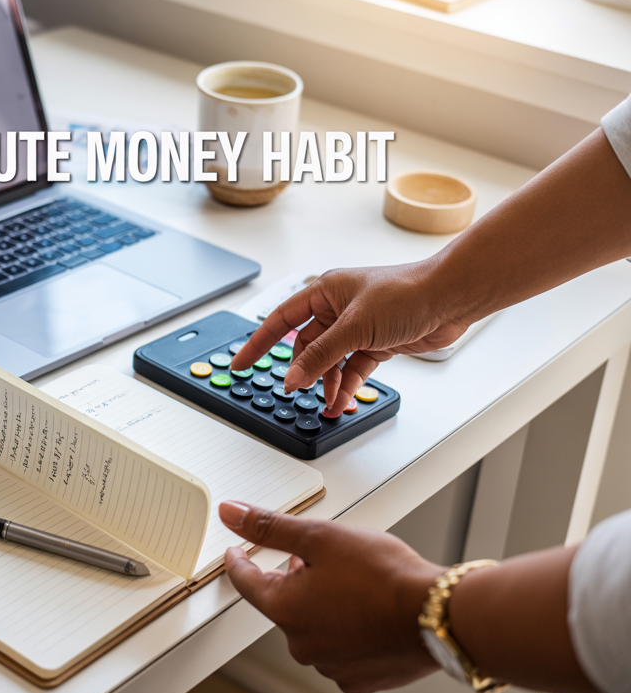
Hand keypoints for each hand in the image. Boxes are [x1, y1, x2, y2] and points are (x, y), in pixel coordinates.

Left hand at [219, 501, 443, 692]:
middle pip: (285, 602)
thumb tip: (232, 513)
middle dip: (297, 578)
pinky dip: (349, 630)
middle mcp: (302, 644)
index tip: (237, 552)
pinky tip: (369, 613)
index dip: (240, 560)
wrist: (439, 613)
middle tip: (325, 558)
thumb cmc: (384, 577)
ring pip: (315, 626)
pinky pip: (342, 648)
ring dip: (324, 604)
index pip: (246, 581)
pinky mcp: (361, 678)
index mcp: (285, 609)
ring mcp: (332, 665)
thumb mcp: (319, 536)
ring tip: (356, 583)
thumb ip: (270, 526)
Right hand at [229, 262, 470, 413]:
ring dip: (327, 382)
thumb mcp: (355, 326)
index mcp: (325, 291)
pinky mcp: (376, 343)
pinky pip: (351, 367)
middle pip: (306, 345)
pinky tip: (343, 398)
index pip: (280, 319)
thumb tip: (294, 377)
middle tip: (297, 391)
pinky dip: (347, 383)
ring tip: (328, 402)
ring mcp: (357, 327)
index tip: (240, 362)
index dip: (258, 342)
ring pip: (330, 360)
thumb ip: (321, 356)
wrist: (451, 297)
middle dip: (303, 370)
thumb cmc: (407, 292)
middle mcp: (338, 308)